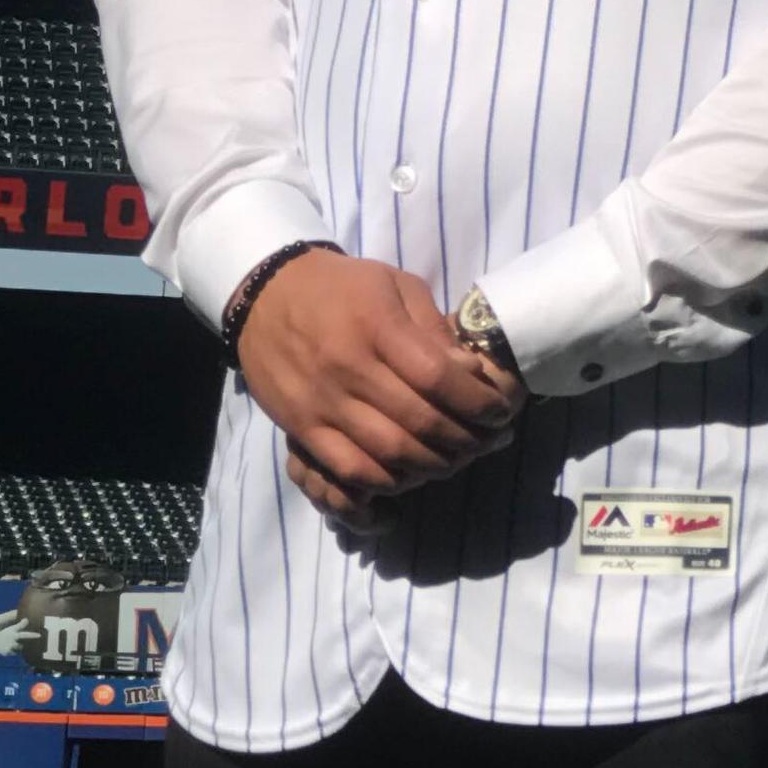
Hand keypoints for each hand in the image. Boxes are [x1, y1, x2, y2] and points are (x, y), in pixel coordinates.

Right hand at [238, 250, 523, 519]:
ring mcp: (321, 402)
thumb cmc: (343, 287)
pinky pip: (347, 468)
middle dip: (465, 439)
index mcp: (378, 327)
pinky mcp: (300, 426)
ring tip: (456, 459)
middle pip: (418, 420)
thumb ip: (434, 329)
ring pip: (387, 452)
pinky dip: (385, 481)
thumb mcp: (396, 286)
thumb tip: (471, 372)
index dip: (477, 402)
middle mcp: (349, 368)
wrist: (266, 294)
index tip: (501, 411)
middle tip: (489, 442)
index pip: (438, 378)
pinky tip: (408, 475)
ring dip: (431, 465)